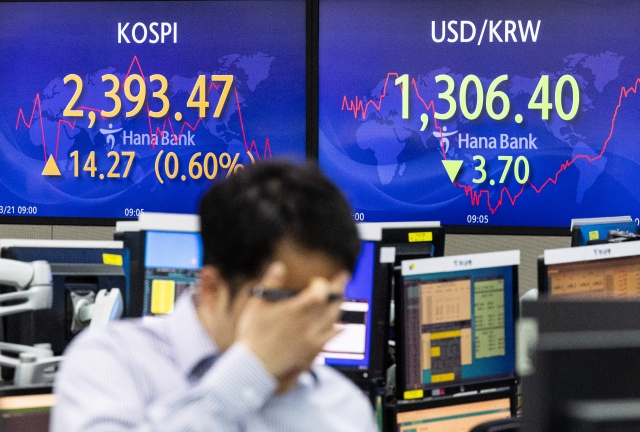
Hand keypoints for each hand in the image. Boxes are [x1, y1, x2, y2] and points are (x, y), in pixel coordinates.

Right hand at [236, 262, 348, 389]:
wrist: (254, 365)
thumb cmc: (253, 334)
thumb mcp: (257, 305)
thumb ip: (270, 283)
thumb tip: (279, 266)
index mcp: (294, 311)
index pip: (320, 293)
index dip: (323, 284)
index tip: (317, 281)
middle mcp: (307, 324)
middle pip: (332, 304)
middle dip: (339, 289)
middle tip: (343, 279)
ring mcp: (311, 338)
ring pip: (334, 319)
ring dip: (339, 305)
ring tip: (341, 297)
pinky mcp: (312, 351)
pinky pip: (331, 337)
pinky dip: (338, 328)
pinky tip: (340, 325)